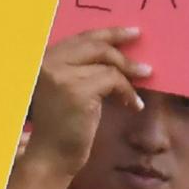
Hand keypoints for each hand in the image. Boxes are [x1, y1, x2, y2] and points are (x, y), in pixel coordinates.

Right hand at [25, 27, 147, 175]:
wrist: (50, 157)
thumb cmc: (61, 127)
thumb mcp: (67, 89)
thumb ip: (81, 69)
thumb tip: (118, 55)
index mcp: (44, 60)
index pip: (80, 38)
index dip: (106, 33)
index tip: (128, 32)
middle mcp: (48, 63)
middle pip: (93, 43)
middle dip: (120, 40)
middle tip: (141, 38)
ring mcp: (61, 76)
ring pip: (107, 62)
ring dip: (129, 72)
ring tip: (145, 78)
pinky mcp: (77, 91)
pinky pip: (113, 80)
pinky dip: (128, 90)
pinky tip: (134, 104)